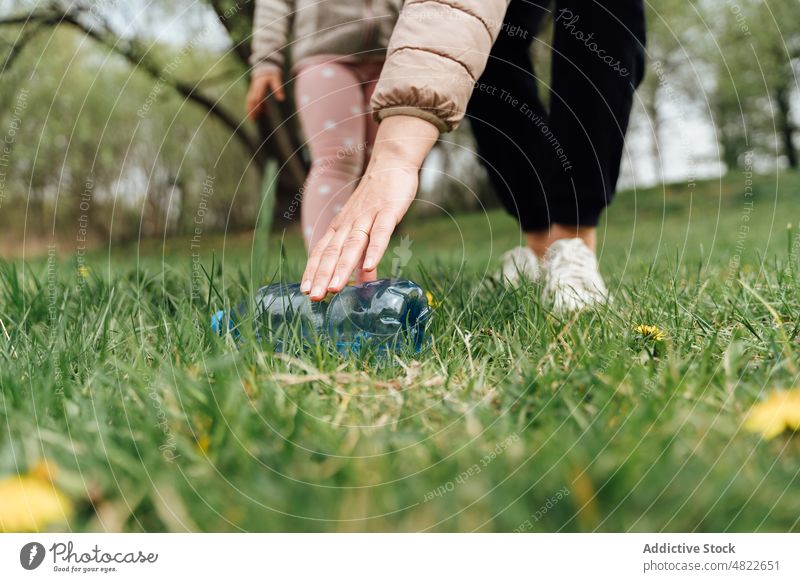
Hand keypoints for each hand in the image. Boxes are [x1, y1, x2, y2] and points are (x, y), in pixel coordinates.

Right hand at [246, 69, 284, 120]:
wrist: (265, 67)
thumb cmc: (272, 74)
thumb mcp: (276, 79)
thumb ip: (278, 88)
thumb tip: (281, 99)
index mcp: (260, 85)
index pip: (257, 97)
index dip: (256, 106)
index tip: (257, 113)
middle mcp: (255, 88)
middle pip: (251, 100)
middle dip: (251, 110)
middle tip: (252, 119)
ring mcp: (253, 89)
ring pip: (249, 100)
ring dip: (250, 109)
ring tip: (252, 119)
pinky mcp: (253, 90)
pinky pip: (251, 99)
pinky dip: (252, 106)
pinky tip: (256, 113)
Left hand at [301, 116, 439, 300]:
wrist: (391, 163)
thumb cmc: (378, 199)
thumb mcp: (367, 228)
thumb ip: (364, 255)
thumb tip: (362, 282)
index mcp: (341, 227)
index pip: (322, 251)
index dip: (313, 271)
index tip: (305, 292)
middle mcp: (349, 223)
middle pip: (333, 251)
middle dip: (323, 275)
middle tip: (314, 297)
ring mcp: (367, 217)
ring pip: (353, 245)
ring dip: (343, 267)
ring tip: (335, 289)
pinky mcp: (388, 211)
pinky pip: (380, 233)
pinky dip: (374, 250)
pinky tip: (369, 267)